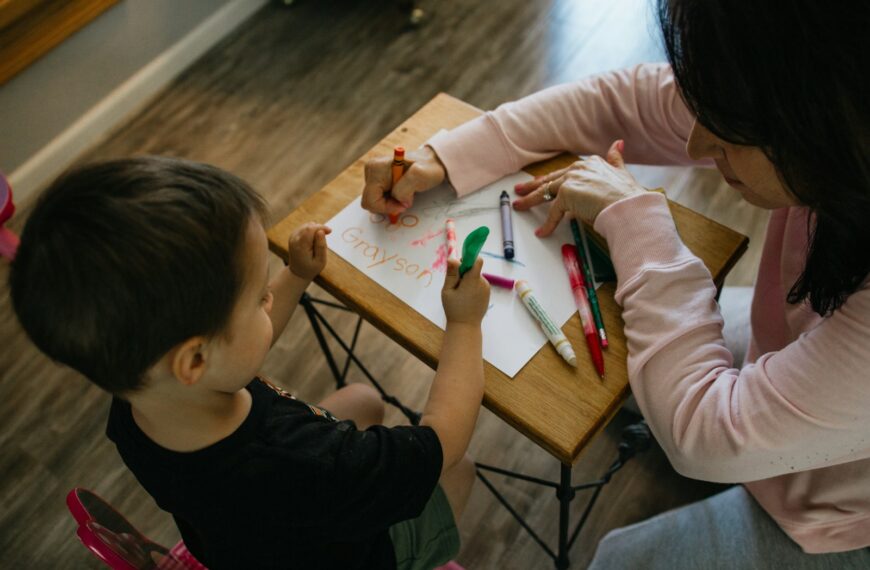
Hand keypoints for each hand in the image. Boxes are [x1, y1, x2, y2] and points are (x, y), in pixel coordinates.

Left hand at [287, 223, 330, 279]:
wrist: (298, 272)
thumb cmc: (311, 268)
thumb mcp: (320, 261)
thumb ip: (321, 246)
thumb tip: (321, 231)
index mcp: (300, 246)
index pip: (310, 229)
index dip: (321, 227)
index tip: (330, 232)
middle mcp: (294, 239)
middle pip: (309, 226)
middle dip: (319, 228)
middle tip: (325, 238)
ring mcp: (292, 237)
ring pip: (307, 225)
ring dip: (315, 230)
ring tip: (318, 242)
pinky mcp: (293, 236)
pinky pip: (305, 228)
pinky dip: (311, 231)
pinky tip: (314, 241)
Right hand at [360, 145, 445, 214]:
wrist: (430, 163)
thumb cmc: (427, 168)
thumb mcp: (420, 176)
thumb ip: (405, 189)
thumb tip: (398, 201)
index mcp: (376, 168)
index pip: (371, 200)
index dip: (386, 207)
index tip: (404, 205)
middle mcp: (371, 170)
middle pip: (369, 202)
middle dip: (387, 206)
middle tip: (405, 201)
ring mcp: (372, 176)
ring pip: (373, 202)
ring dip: (389, 204)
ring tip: (405, 195)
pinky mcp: (377, 181)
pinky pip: (378, 199)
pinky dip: (389, 202)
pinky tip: (401, 194)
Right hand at [441, 258, 489, 325]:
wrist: (466, 326)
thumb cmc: (454, 309)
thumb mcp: (447, 291)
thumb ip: (451, 274)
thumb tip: (452, 258)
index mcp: (473, 280)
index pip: (477, 261)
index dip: (468, 259)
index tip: (459, 266)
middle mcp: (483, 282)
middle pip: (474, 269)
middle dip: (465, 272)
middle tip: (455, 285)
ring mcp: (486, 288)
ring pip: (476, 276)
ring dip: (468, 280)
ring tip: (460, 294)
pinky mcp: (487, 293)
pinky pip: (479, 284)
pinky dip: (472, 286)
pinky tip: (466, 297)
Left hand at [512, 140, 646, 235]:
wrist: (628, 207)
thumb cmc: (628, 196)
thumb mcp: (622, 173)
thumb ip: (616, 159)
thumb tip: (618, 144)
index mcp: (590, 163)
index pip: (564, 172)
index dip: (551, 179)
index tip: (542, 182)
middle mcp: (578, 168)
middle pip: (550, 180)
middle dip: (533, 186)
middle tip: (520, 190)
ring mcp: (571, 180)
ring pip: (545, 192)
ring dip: (530, 200)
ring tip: (519, 206)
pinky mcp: (566, 194)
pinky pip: (553, 212)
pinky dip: (548, 224)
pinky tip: (542, 232)